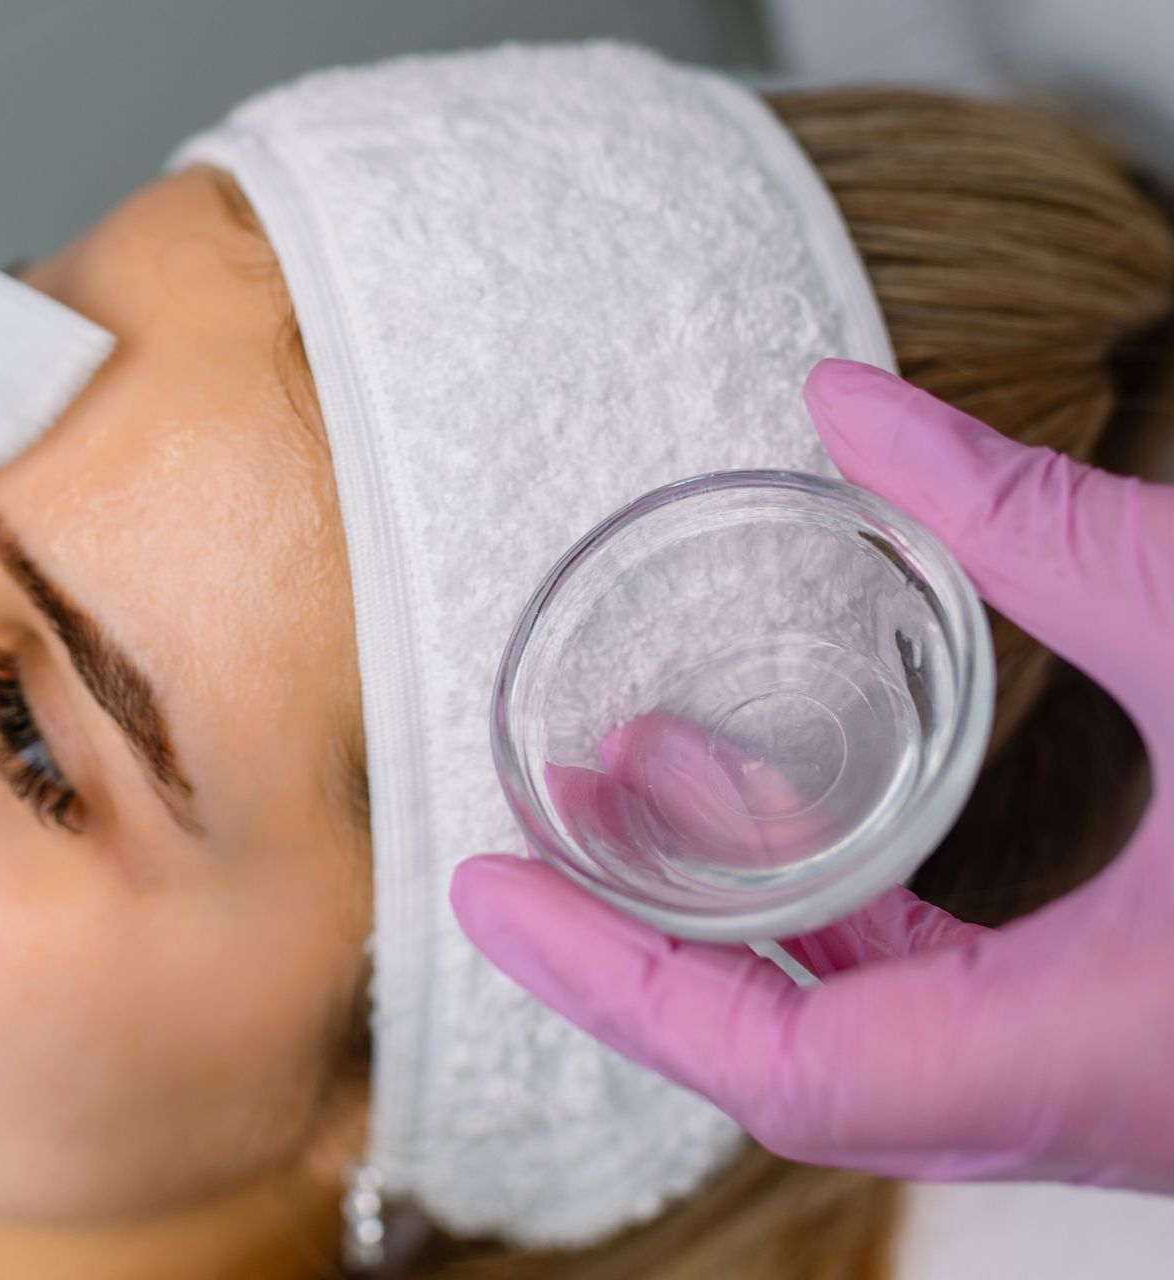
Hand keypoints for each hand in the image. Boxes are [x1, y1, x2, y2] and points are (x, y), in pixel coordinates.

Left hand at [450, 358, 1173, 1192]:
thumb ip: (1025, 522)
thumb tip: (847, 395)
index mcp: (1097, 1055)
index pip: (782, 1070)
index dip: (613, 985)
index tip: (485, 888)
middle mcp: (1083, 1098)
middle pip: (792, 1055)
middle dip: (647, 936)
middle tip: (537, 813)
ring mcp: (1107, 1084)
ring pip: (869, 1030)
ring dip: (746, 915)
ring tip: (639, 783)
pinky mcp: (1134, 1040)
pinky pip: (945, 1002)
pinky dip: (854, 920)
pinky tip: (800, 826)